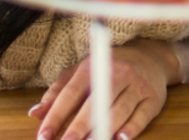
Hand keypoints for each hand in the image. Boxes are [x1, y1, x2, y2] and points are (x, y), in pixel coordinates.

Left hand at [31, 40, 177, 139]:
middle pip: (96, 103)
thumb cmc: (108, 68)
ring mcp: (137, 85)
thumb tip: (34, 114)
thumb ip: (57, 92)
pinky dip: (132, 128)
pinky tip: (121, 139)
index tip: (44, 136)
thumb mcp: (80, 72)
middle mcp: (117, 73)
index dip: (56, 115)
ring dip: (103, 130)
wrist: (150, 57)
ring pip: (119, 110)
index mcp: (94, 66)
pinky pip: (142, 115)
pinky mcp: (154, 98)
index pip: (71, 93)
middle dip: (79, 126)